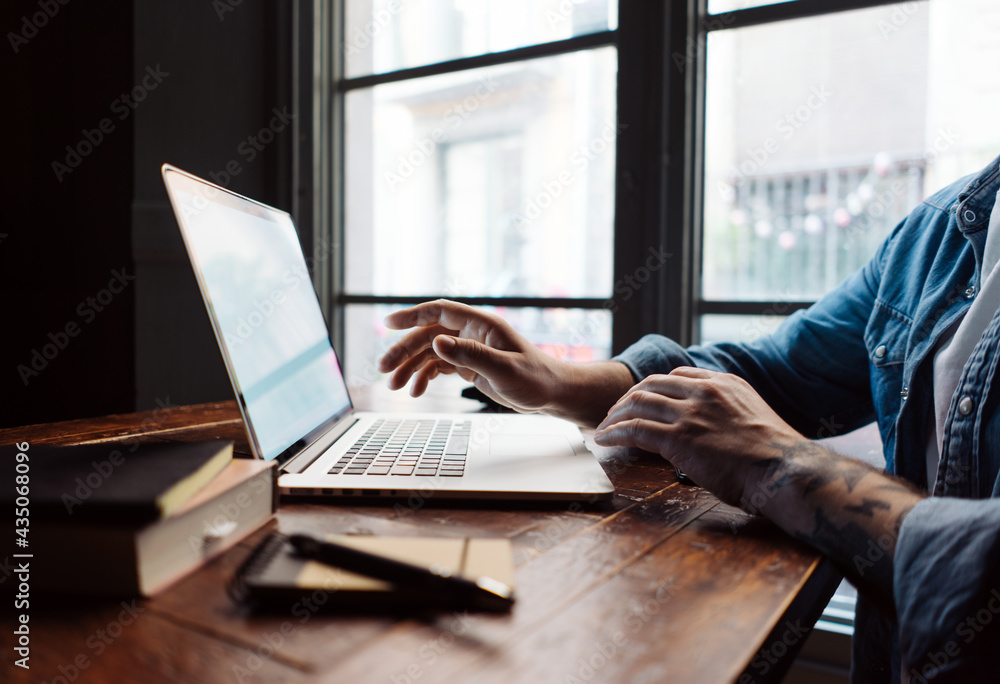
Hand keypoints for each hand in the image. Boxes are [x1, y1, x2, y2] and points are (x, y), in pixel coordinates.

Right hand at [376, 300, 562, 412]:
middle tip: (383, 369)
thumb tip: (437, 342)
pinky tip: (415, 392)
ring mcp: (469, 348)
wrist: (551, 393)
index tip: (389, 323)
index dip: (413, 314)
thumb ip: (470, 355)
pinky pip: (439, 366)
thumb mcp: (504, 369)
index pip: (441, 311)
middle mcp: (472, 333)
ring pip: (430, 352)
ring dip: (410, 367)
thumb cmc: (535, 379)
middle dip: (404, 351)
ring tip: (393, 386)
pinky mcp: (469, 364)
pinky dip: (424, 377)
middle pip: (428, 334)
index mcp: (482, 325)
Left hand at [593, 367, 802, 505]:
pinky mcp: (678, 438)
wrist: (783, 471)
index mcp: (724, 384)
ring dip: (615, 415)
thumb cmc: (774, 457)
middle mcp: (704, 392)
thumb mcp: (754, 419)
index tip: (642, 400)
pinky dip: (614, 433)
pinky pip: (634, 430)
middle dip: (628, 398)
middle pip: (651, 384)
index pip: (678, 375)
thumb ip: (729, 415)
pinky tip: (604, 440)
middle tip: (614, 413)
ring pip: (638, 403)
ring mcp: (690, 413)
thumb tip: (714, 432)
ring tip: (603, 427)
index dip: (654, 388)